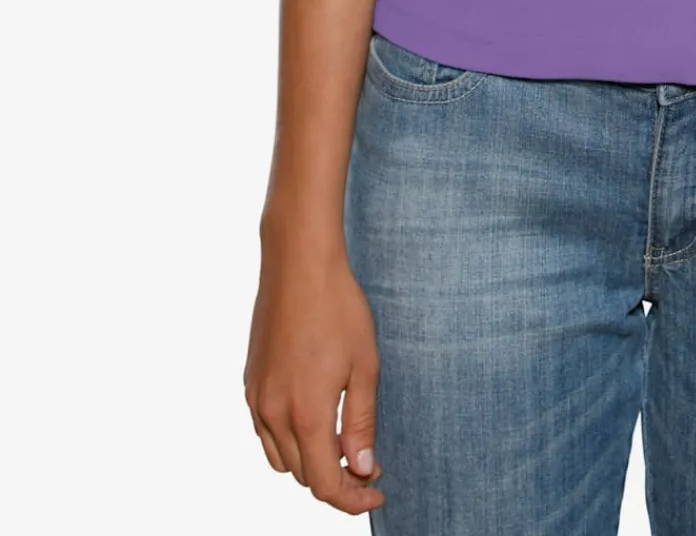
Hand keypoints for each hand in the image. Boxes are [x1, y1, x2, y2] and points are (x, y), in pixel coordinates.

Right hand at [244, 237, 385, 516]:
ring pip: (281, 459)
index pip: (325, 484)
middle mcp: (273, 414)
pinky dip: (289, 441)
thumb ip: (361, 422)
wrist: (298, 264)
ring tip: (342, 443)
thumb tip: (362, 466)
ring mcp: (257, 399)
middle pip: (303, 476)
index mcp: (306, 414)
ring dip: (310, 462)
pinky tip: (314, 418)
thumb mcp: (365, 365)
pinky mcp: (250, 384)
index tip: (376, 489)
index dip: (352, 498)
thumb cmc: (339, 308)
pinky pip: (266, 433)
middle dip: (336, 480)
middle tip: (368, 463)